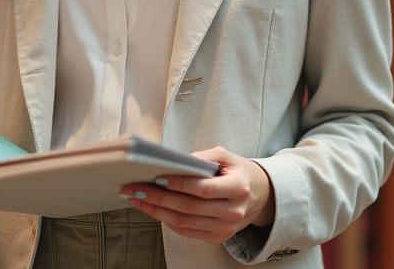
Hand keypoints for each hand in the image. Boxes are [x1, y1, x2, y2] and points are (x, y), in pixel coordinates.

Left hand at [119, 146, 274, 243]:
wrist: (258, 195)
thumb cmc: (237, 172)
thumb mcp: (225, 156)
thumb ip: (202, 157)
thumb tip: (175, 162)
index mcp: (238, 188)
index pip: (204, 189)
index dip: (179, 184)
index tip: (157, 177)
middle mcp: (233, 211)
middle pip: (189, 207)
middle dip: (158, 198)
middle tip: (136, 189)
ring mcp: (226, 228)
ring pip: (184, 222)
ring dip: (157, 211)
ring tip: (137, 199)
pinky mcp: (218, 237)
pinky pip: (187, 231)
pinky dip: (167, 221)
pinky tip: (153, 209)